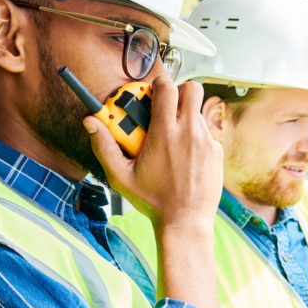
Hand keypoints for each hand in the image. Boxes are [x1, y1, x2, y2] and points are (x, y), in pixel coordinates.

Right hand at [85, 77, 221, 227]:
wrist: (185, 222)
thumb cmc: (153, 201)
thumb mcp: (121, 176)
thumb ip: (104, 146)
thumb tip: (90, 122)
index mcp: (165, 133)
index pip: (168, 88)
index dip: (159, 85)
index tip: (151, 94)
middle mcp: (189, 133)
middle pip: (192, 89)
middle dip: (180, 92)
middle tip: (167, 107)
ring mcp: (207, 142)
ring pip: (199, 113)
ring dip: (186, 118)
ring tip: (173, 139)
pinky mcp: (217, 153)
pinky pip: (208, 135)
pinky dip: (197, 139)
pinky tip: (186, 157)